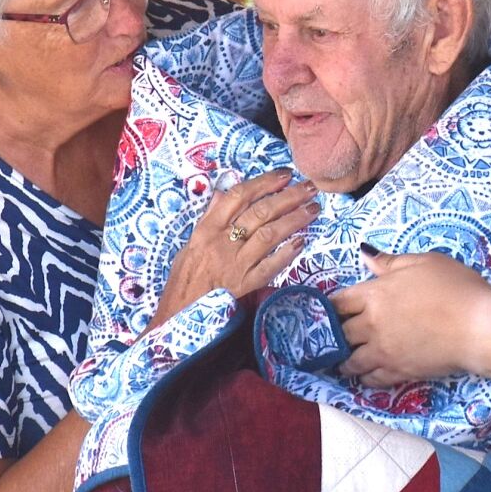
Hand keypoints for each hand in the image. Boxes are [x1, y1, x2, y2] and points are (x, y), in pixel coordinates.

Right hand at [152, 169, 315, 324]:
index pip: (239, 197)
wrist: (177, 317)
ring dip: (293, 219)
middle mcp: (222, 243)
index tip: (284, 174)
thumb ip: (209, 218)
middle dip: (288, 197)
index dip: (264, 182)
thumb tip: (225, 193)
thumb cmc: (184, 282)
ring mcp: (235, 265)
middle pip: (260, 212)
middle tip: (308, 188)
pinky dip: (286, 253)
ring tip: (312, 209)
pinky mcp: (245, 286)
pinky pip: (270, 267)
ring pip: (269, 235)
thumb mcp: (190, 245)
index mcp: (206, 230)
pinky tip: (301, 242)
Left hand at [331, 251, 490, 385]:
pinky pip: (372, 379)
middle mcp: (372, 324)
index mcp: (375, 294)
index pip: (338, 303)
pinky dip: (365, 377)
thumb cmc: (456, 287)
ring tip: (344, 361)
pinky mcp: (399, 372)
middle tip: (335, 338)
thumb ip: (390, 262)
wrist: (479, 326)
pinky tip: (366, 375)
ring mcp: (384, 351)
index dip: (331, 307)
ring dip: (345, 361)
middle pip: (340, 333)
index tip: (330, 311)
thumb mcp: (424, 263)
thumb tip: (365, 256)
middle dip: (336, 335)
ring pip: (351, 361)